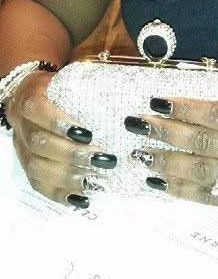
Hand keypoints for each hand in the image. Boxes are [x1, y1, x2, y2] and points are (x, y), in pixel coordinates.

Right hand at [6, 69, 117, 207]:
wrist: (30, 99)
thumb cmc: (59, 90)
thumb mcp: (70, 80)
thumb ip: (92, 86)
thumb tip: (134, 97)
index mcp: (31, 99)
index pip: (38, 110)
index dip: (59, 122)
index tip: (88, 132)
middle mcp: (22, 126)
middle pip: (40, 144)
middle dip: (72, 154)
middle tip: (104, 159)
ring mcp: (22, 150)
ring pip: (37, 168)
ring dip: (69, 177)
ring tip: (97, 180)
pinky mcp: (27, 168)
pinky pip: (39, 186)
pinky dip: (61, 194)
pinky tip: (83, 198)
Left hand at [126, 47, 217, 214]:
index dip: (184, 108)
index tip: (155, 102)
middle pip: (203, 141)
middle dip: (164, 132)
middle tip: (135, 123)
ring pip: (201, 171)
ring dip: (164, 162)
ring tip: (139, 151)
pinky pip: (207, 196)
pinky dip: (178, 189)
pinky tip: (156, 180)